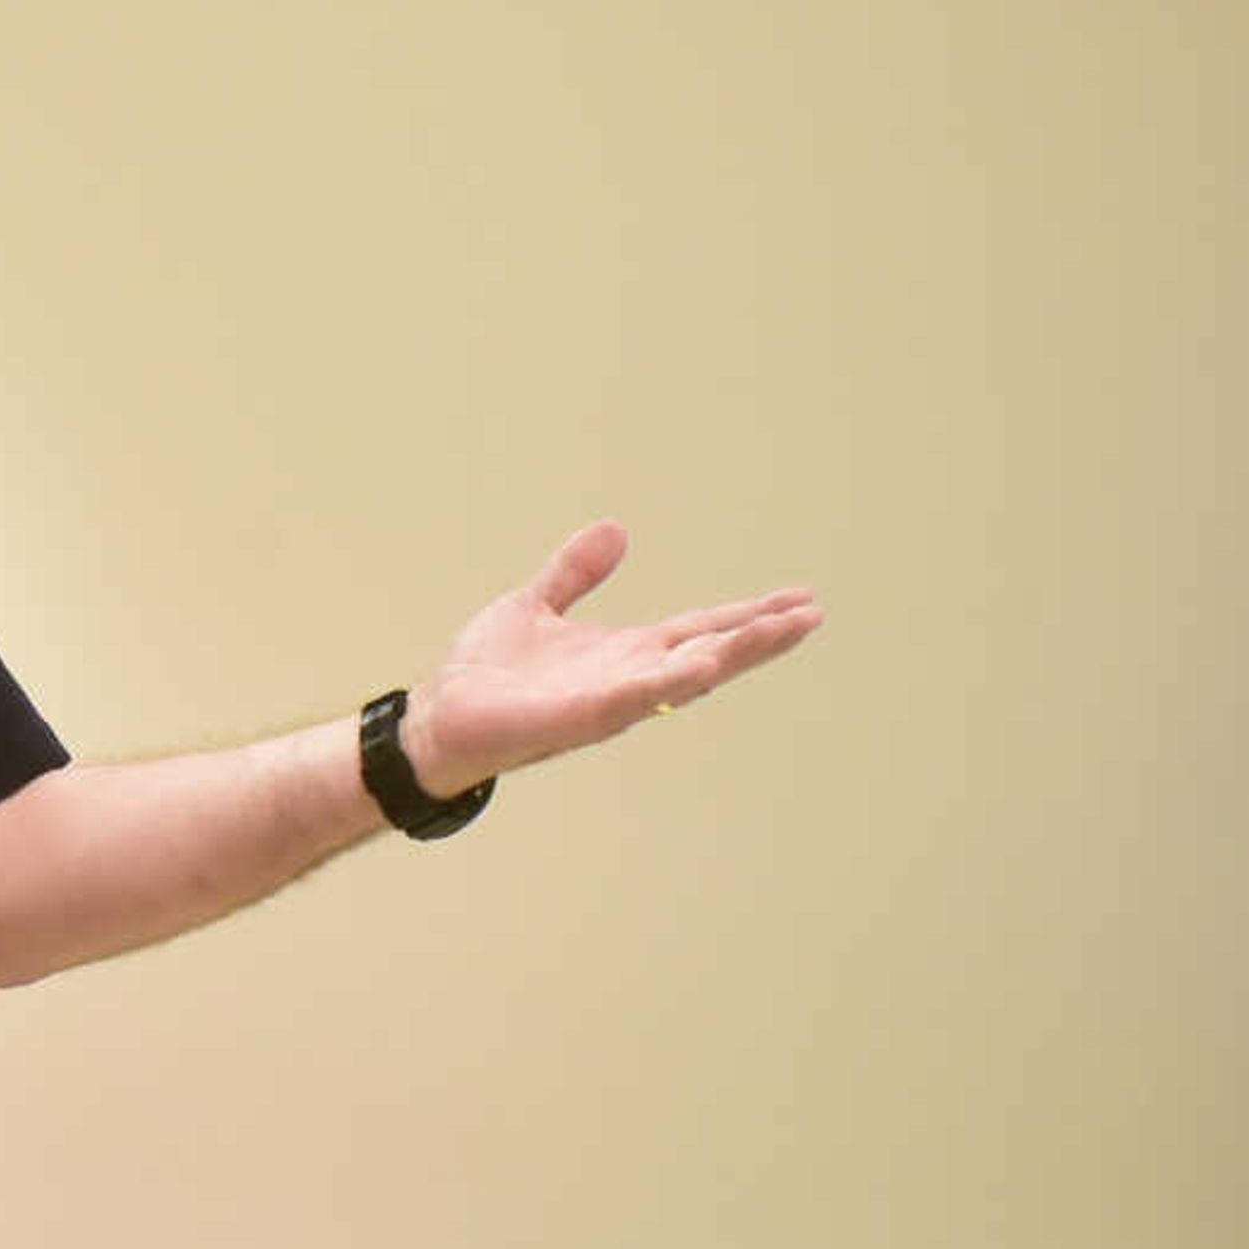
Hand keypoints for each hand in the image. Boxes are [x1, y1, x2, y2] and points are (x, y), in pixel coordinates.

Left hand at [406, 521, 821, 797]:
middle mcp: (626, 679)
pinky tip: (701, 664)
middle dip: (760, 637)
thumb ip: (574, 574)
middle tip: (812, 615)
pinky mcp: (576, 718)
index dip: (748, 616)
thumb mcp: (535, 604)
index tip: (801, 600)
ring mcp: (607, 701)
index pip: (699, 629)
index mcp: (623, 653)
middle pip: (709, 653)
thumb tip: (616, 529)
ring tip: (781, 631)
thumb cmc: (485, 674)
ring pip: (683, 677)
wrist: (436, 718)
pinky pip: (631, 700)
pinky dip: (667, 682)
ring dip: (732, 656)